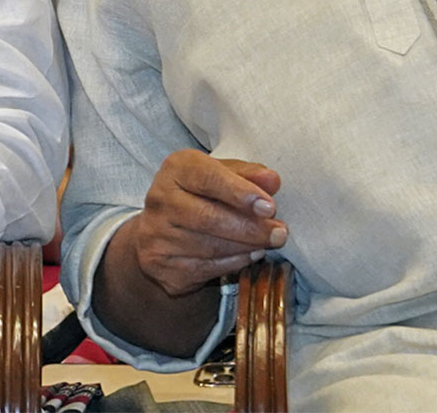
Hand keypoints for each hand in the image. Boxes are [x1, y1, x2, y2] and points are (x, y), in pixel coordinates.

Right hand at [124, 150, 284, 297]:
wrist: (162, 229)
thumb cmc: (200, 194)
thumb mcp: (221, 174)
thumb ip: (247, 175)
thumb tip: (272, 180)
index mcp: (175, 169)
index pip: (207, 178)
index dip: (240, 192)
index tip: (269, 206)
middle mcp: (160, 199)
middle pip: (208, 217)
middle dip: (250, 227)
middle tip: (279, 233)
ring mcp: (157, 234)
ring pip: (209, 246)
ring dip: (246, 247)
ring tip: (268, 243)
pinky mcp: (161, 264)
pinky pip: (205, 267)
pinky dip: (234, 262)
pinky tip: (251, 255)